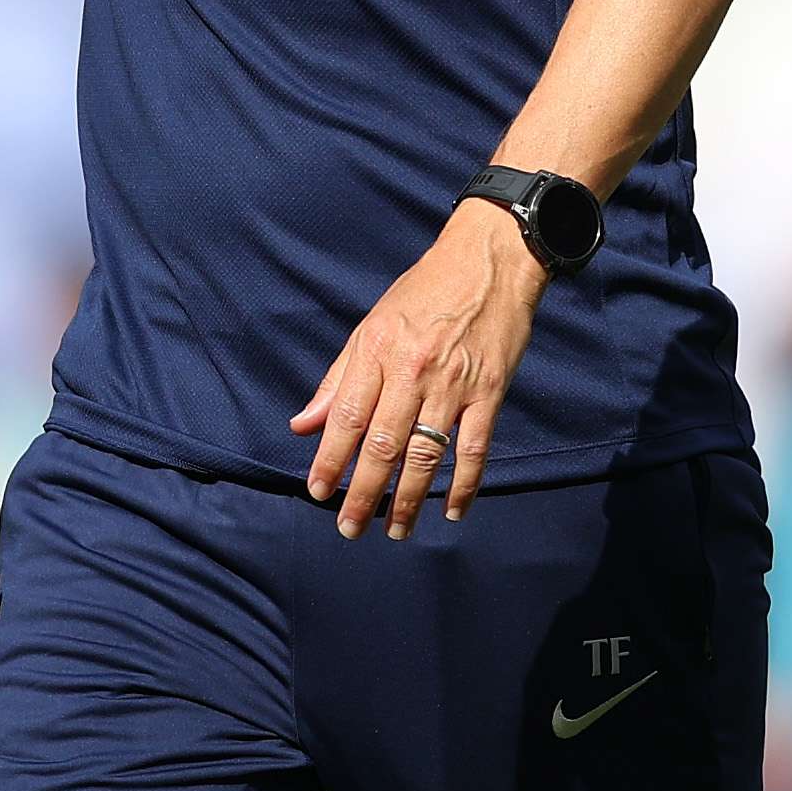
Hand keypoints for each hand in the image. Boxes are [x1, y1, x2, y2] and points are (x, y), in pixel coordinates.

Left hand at [294, 201, 546, 535]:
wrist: (488, 260)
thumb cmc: (423, 293)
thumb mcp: (370, 326)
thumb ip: (337, 379)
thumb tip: (302, 425)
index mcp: (377, 350)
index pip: (347, 416)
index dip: (330, 458)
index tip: (317, 492)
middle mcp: (412, 370)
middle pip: (383, 444)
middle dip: (363, 492)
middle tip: (348, 528)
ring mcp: (454, 383)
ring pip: (426, 454)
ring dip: (409, 499)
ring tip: (395, 530)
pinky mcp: (489, 391)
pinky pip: (475, 449)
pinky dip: (464, 485)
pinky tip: (452, 511)